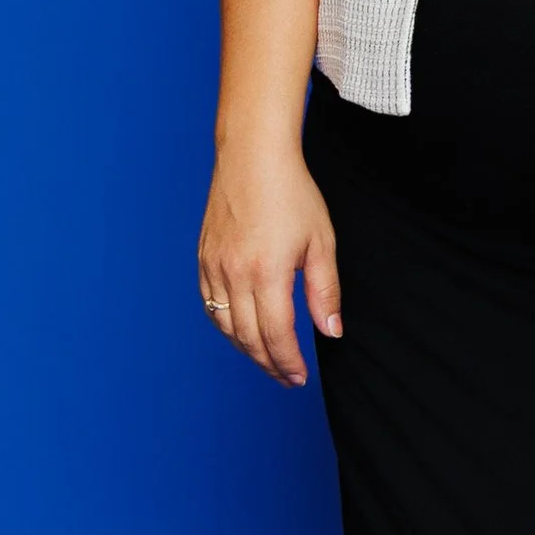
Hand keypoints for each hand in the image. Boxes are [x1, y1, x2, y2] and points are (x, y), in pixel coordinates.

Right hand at [198, 147, 341, 387]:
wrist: (252, 156)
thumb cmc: (292, 193)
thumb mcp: (321, 243)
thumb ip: (325, 292)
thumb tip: (330, 331)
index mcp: (267, 272)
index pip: (276, 334)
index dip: (288, 362)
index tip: (299, 378)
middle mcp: (234, 274)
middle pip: (248, 337)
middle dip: (269, 363)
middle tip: (287, 377)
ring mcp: (214, 266)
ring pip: (225, 325)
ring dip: (246, 349)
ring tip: (269, 359)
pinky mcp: (203, 258)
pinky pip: (210, 305)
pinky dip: (225, 326)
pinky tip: (242, 331)